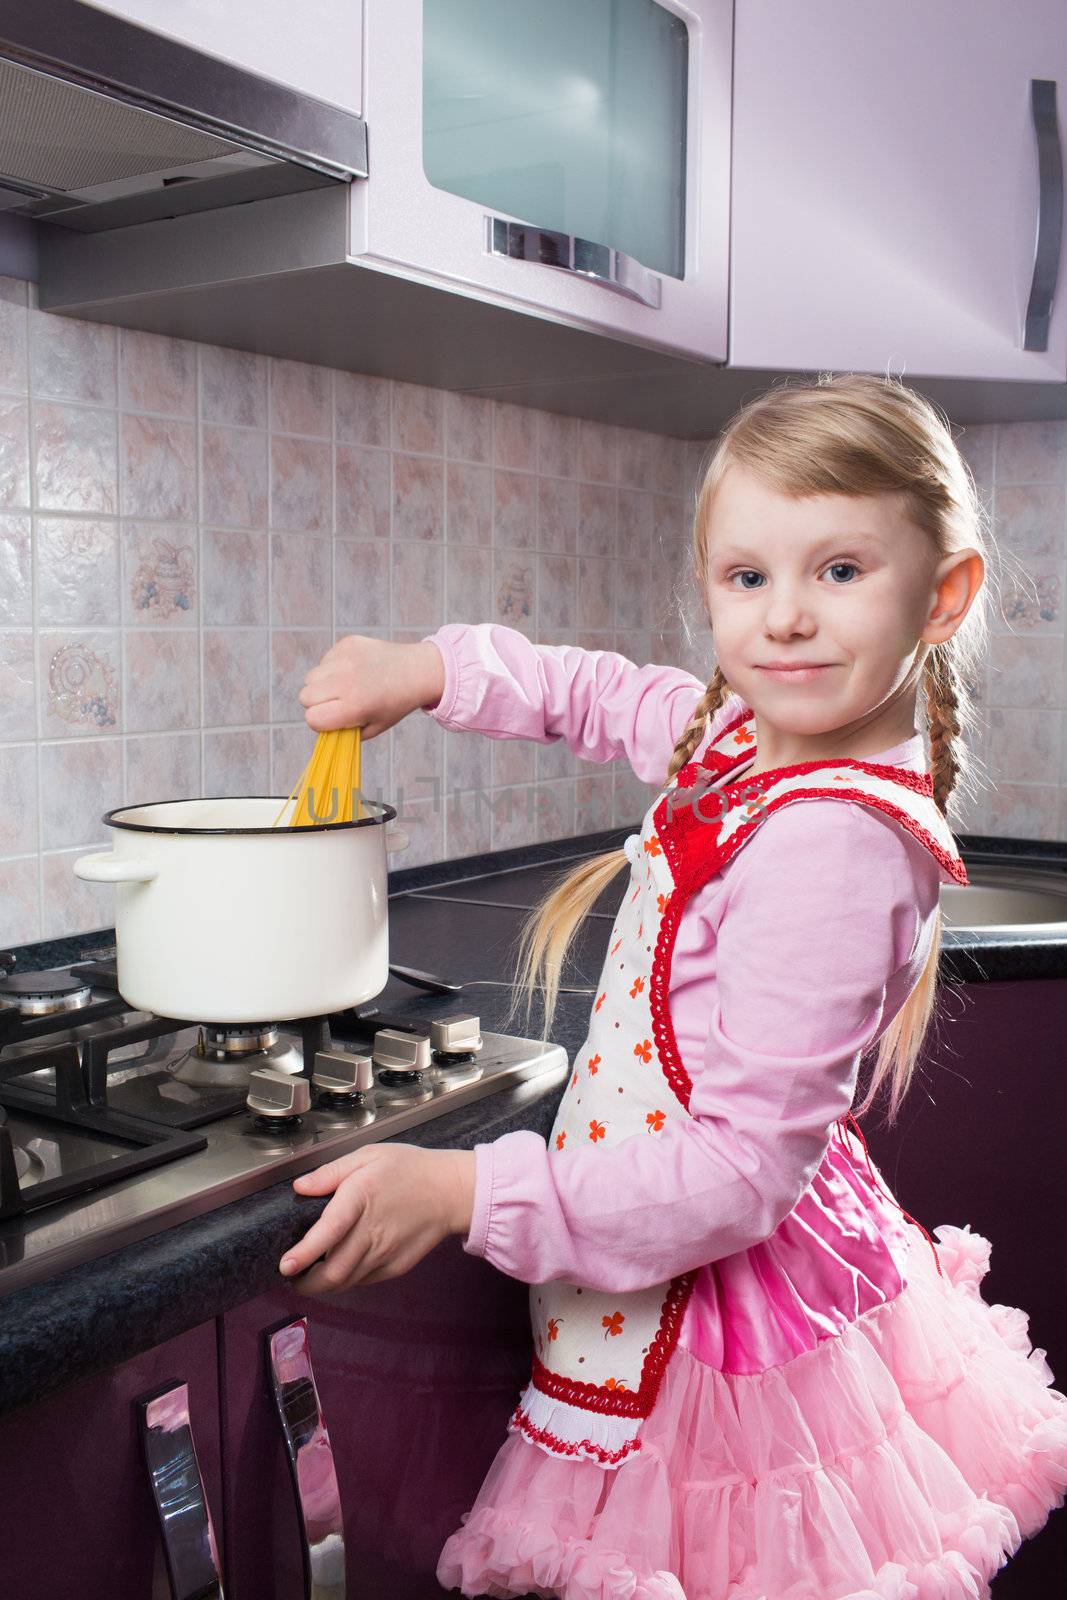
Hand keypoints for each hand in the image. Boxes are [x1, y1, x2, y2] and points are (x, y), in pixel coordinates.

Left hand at [277, 1144, 475, 1292]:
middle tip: (292, 1276)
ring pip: (347, 1282)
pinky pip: (364, 1280)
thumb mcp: (369, 1156)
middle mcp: (373, 1231)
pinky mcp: (396, 1266)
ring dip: (324, 1284)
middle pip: (334, 1272)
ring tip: (311, 1275)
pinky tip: (342, 1266)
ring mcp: (386, 1253)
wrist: (450, 1191)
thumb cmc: (410, 1169)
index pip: (328, 1233)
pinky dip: (347, 1280)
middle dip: (307, 1282)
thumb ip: (331, 1172)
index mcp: (361, 1199)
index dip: (304, 1254)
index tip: (285, 1266)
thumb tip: (301, 1187)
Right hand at [297, 634, 444, 736]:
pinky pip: (324, 660)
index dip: (320, 721)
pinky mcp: (347, 644)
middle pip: (305, 696)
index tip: (333, 718)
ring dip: (322, 684)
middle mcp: (347, 681)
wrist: (416, 671)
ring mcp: (346, 659)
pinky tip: (353, 670)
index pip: (312, 718)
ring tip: (345, 685)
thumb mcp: (373, 727)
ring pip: (311, 677)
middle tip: (336, 702)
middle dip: (316, 703)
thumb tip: (320, 726)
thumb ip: (343, 731)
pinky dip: (332, 667)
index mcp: (354, 706)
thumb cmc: (394, 704)